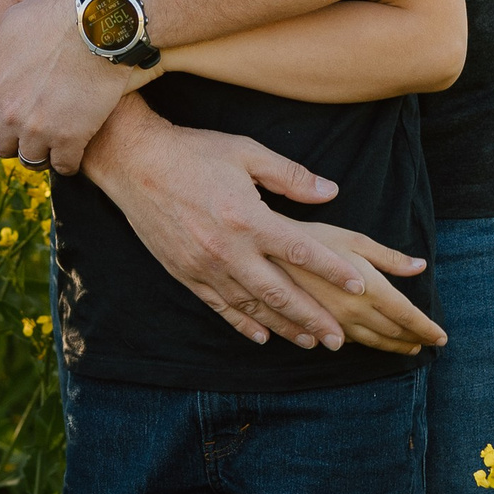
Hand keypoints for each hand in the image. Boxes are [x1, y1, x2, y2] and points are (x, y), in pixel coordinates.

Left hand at [0, 0, 159, 170]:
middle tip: (33, 132)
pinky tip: (75, 152)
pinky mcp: (69, 139)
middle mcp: (8, 111)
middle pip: (2, 143)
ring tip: (53, 146)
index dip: (0, 113)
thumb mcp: (13, 22)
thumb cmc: (57, 16)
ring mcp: (37, 128)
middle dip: (15, 139)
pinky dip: (68, 162)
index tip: (16, 111)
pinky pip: (63, 165)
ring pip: (30, 159)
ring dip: (40, 154)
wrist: (99, 25)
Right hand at [82, 104, 351, 348]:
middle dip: (313, 318)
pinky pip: (220, 306)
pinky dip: (243, 324)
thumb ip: (290, 175)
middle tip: (339, 337)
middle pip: (281, 293)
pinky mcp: (185, 273)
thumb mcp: (246, 152)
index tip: (360, 286)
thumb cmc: (193, 152)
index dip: (333, 271)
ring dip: (284, 327)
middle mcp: (227, 249)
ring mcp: (204, 266)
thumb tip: (331, 192)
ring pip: (252, 306)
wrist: (133, 162)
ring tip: (310, 342)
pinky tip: (262, 336)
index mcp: (248, 218)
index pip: (302, 252)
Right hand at [274, 221, 445, 354]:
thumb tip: (420, 266)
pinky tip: (366, 341)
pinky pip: (346, 343)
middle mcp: (354, 312)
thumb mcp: (355, 240)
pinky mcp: (317, 327)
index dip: (427, 328)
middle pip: (392, 333)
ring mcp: (334, 323)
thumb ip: (390, 258)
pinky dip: (363, 344)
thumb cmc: (314, 238)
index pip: (408, 316)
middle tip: (426, 343)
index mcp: (370, 289)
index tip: (442, 336)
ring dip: (392, 347)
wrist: (269, 254)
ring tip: (406, 347)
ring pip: (370, 343)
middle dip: (413, 339)